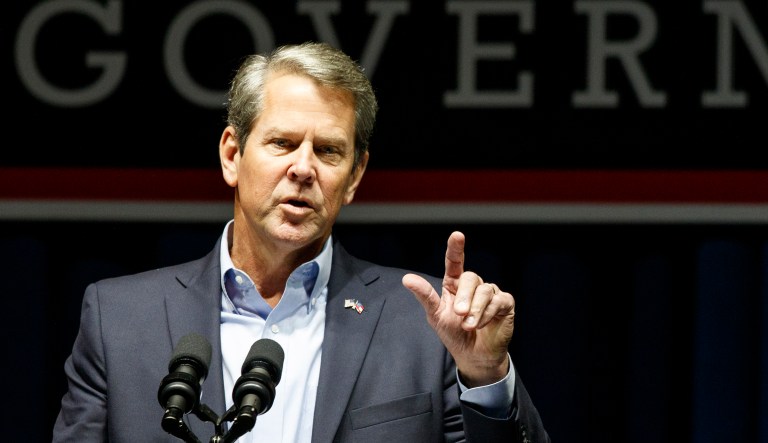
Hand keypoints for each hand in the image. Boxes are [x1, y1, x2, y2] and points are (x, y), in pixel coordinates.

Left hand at [402, 231, 514, 386]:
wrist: (473, 356)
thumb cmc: (454, 334)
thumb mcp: (435, 315)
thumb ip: (425, 296)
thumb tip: (406, 278)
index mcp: (455, 284)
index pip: (455, 262)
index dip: (456, 248)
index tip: (457, 236)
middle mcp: (473, 286)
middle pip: (471, 277)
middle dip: (465, 297)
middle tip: (460, 314)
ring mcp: (490, 293)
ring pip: (486, 290)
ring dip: (476, 310)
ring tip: (469, 326)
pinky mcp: (505, 304)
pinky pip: (499, 300)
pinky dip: (488, 314)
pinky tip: (482, 325)